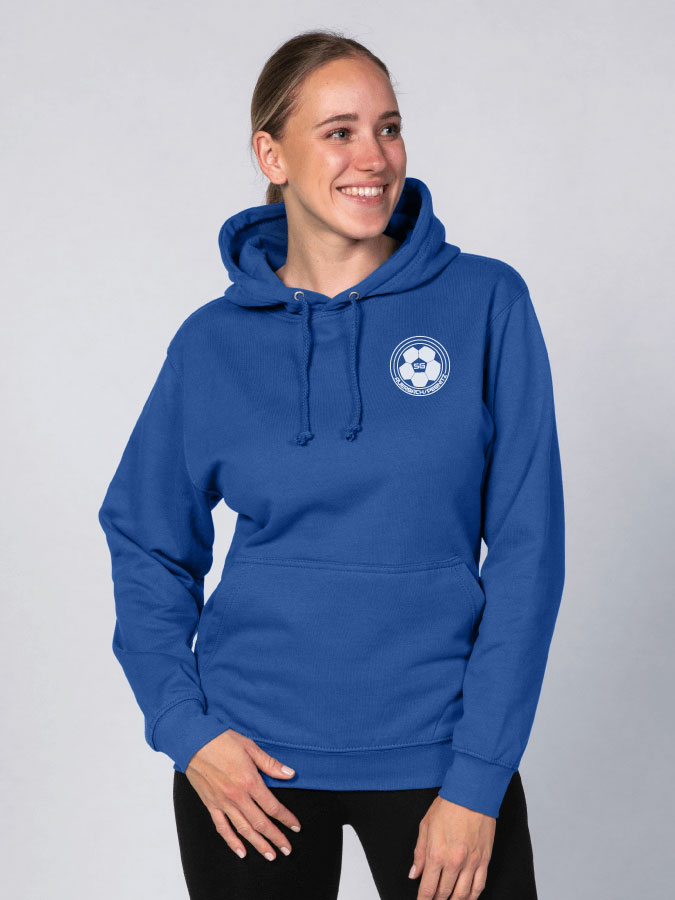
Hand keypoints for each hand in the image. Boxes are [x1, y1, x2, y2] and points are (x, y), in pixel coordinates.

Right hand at [185, 728, 301, 860]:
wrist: (193, 741)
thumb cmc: (222, 740)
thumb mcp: (250, 747)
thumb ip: (270, 764)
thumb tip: (290, 774)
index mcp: (250, 781)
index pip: (273, 806)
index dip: (286, 818)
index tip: (296, 827)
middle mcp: (238, 796)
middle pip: (261, 823)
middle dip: (276, 837)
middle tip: (287, 849)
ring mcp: (223, 803)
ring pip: (243, 829)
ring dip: (258, 844)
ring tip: (270, 855)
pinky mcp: (211, 804)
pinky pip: (222, 827)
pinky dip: (232, 841)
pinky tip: (241, 852)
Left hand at [408, 795, 495, 898]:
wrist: (472, 794)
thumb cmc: (448, 805)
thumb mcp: (425, 825)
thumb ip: (419, 853)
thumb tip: (414, 873)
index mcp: (436, 854)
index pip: (428, 889)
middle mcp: (454, 862)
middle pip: (444, 894)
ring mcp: (471, 863)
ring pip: (462, 895)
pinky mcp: (484, 860)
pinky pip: (479, 886)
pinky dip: (472, 897)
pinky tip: (467, 899)